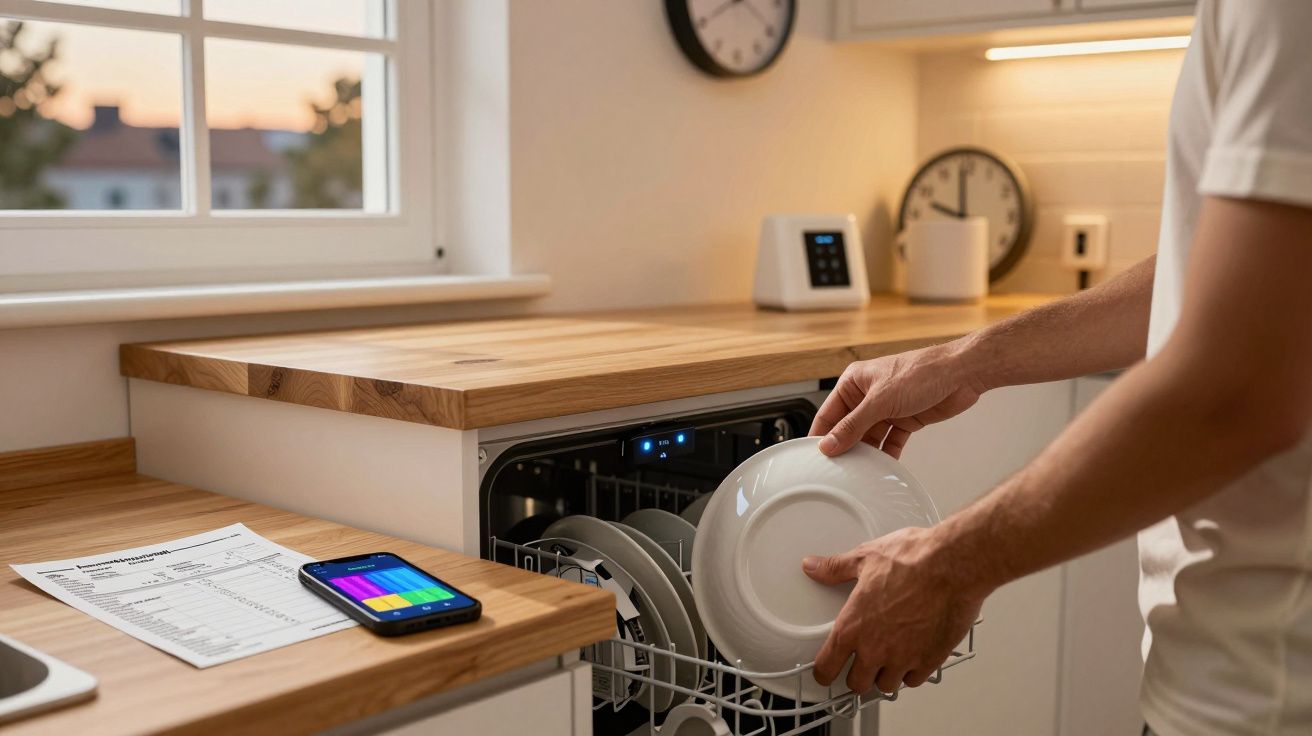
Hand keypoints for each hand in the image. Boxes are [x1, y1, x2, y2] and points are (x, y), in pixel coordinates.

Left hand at [802, 527, 985, 694]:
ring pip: (886, 686)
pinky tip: (912, 657)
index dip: (823, 672)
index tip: (825, 671)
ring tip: (887, 660)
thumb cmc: (912, 559)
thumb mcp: (865, 558)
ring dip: (884, 676)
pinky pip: (914, 680)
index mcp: (853, 626)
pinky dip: (911, 672)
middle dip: (856, 676)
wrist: (952, 565)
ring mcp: (903, 658)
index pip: (827, 667)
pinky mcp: (929, 660)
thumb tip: (813, 566)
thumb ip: (835, 568)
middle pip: (857, 684)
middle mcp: (875, 648)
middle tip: (860, 664)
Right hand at [810, 342, 985, 457]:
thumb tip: (829, 443)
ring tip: (860, 472)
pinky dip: (887, 454)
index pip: (828, 413)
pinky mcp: (905, 420)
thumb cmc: (922, 372)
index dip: (821, 435)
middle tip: (838, 470)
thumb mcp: (880, 401)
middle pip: (848, 428)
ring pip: (869, 437)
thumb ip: (853, 425)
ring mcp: (887, 409)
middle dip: (845, 447)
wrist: (961, 374)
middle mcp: (868, 396)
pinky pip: (890, 441)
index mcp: (854, 382)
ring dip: (867, 453)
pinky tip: (883, 467)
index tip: (815, 457)